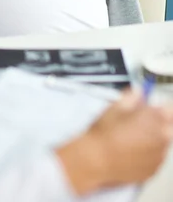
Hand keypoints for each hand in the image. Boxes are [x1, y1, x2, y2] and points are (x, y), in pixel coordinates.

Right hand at [57, 90, 172, 194]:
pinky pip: (157, 157)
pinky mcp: (153, 170)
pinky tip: (132, 150)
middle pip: (169, 126)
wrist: (96, 160)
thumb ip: (132, 96)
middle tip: (142, 121)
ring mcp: (159, 156)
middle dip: (160, 122)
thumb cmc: (104, 134)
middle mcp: (161, 138)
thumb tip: (138, 92)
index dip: (160, 107)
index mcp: (154, 119)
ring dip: (154, 137)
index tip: (152, 107)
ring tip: (133, 137)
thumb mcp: (115, 106)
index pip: (170, 109)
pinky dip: (149, 152)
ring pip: (164, 142)